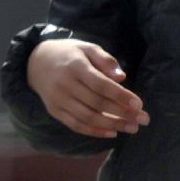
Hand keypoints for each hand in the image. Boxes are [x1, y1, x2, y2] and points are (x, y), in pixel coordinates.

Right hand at [26, 39, 149, 137]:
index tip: (139, 104)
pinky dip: (95, 131)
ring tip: (132, 128)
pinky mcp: (55, 111)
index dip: (120, 96)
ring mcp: (58, 100)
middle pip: (97, 103)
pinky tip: (112, 133)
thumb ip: (105, 60)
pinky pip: (76, 125)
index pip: (101, 84)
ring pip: (88, 118)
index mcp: (76, 67)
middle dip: (122, 113)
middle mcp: (65, 85)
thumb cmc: (69, 53)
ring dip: (112, 125)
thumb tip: (121, 77)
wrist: (36, 62)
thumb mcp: (87, 47)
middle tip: (143, 119)